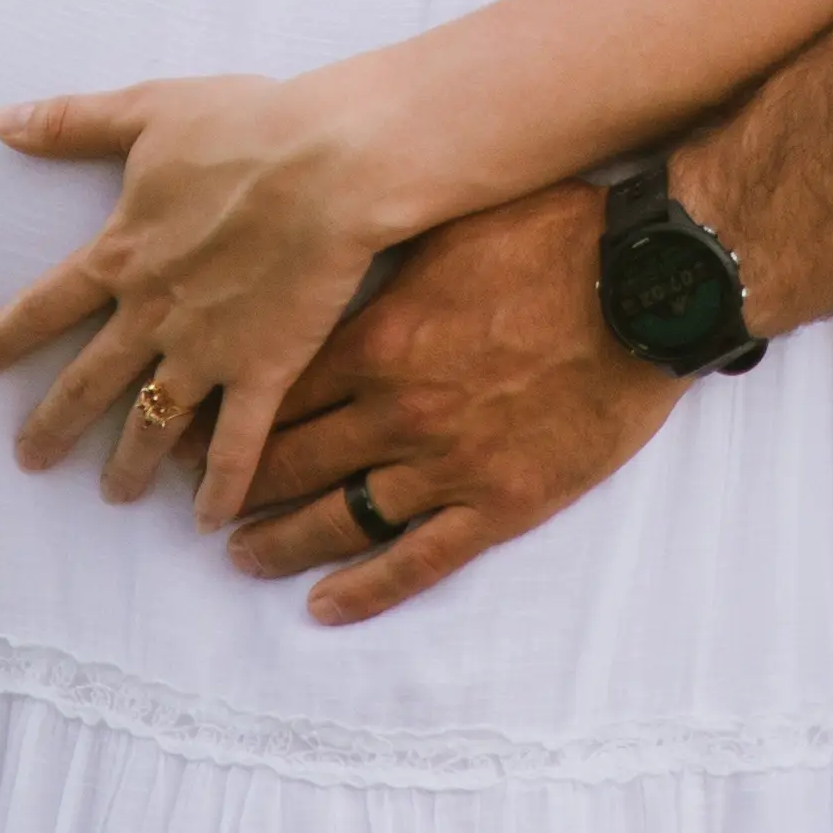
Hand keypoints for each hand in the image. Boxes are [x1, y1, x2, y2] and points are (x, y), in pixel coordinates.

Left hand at [0, 65, 415, 529]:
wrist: (331, 164)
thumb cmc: (246, 125)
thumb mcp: (147, 110)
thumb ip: (71, 122)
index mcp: (121, 254)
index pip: (46, 306)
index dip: (6, 335)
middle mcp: (152, 314)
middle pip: (88, 380)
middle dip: (53, 422)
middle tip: (27, 459)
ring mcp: (206, 349)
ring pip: (152, 421)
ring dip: (128, 462)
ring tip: (113, 495)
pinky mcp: (264, 369)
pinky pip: (234, 444)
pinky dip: (219, 486)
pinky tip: (209, 523)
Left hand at [230, 184, 678, 622]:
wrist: (647, 291)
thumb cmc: (557, 239)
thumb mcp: (451, 227)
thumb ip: (386, 258)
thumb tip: (330, 246)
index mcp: (378, 342)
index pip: (272, 392)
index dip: (223, 416)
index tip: (185, 431)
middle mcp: (396, 412)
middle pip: (290, 460)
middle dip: (234, 485)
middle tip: (195, 502)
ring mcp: (446, 466)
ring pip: (338, 519)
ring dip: (280, 542)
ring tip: (241, 557)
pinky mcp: (498, 505)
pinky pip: (417, 562)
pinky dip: (365, 590)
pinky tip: (324, 606)